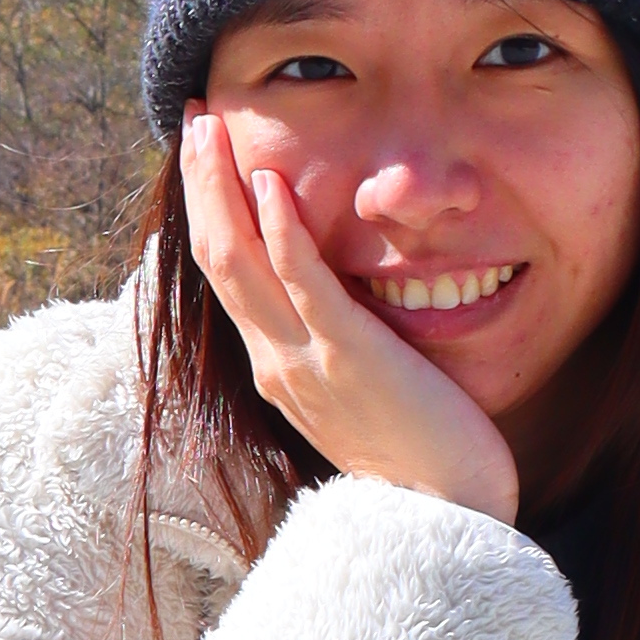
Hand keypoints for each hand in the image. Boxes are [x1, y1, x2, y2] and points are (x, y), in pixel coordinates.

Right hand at [179, 112, 519, 515]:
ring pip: (239, 261)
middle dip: (200, 182)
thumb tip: (343, 310)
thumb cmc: (418, 462)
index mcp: (276, 367)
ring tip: (213, 129)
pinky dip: (280, 230)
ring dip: (221, 187)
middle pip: (216, 255)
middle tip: (195, 118)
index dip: (209, 208)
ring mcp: (303, 360)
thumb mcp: (363, 394)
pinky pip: (302, 284)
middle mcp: (274, 361)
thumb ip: (342, 347)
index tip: (206, 155)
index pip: (226, 273)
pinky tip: (270, 183)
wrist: (444, 520)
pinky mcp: (347, 356)